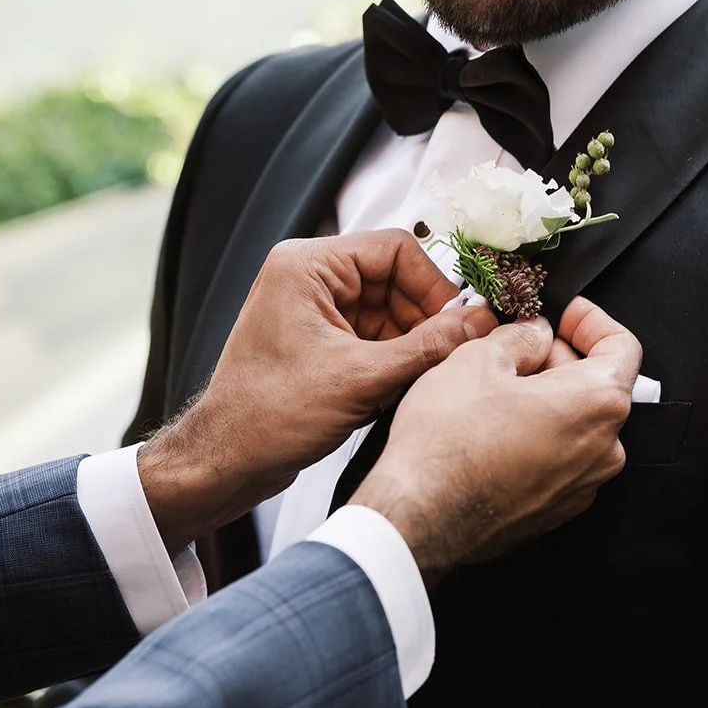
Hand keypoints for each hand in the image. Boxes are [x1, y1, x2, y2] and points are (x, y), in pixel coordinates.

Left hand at [139, 230, 497, 552]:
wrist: (228, 459)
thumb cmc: (271, 415)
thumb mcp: (364, 378)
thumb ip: (428, 347)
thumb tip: (479, 322)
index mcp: (308, 265)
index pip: (395, 248)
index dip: (433, 285)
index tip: (458, 322)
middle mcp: (308, 277)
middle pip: (395, 279)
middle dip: (424, 318)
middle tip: (449, 354)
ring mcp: (313, 308)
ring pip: (388, 310)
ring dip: (411, 341)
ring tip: (421, 376)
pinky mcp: (319, 339)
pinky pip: (373, 333)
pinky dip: (394, 356)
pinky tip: (399, 386)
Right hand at [351, 297, 641, 580]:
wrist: (420, 518)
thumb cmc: (448, 447)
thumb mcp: (477, 359)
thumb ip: (520, 336)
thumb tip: (533, 333)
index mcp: (597, 402)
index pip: (622, 345)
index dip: (590, 320)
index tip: (563, 313)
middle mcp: (603, 449)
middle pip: (598, 384)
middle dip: (559, 357)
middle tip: (515, 347)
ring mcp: (582, 485)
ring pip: (576, 423)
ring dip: (546, 398)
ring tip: (495, 389)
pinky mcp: (556, 508)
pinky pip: (560, 457)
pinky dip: (538, 435)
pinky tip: (494, 428)